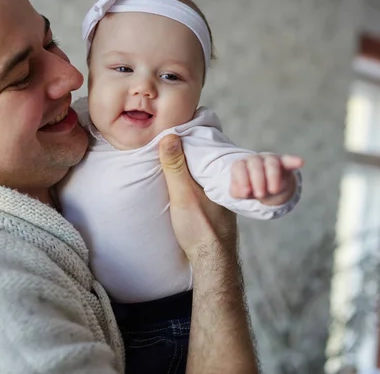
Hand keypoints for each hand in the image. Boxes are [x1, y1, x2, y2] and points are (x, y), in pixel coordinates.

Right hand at [159, 135, 259, 372]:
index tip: (174, 128)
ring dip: (191, 164)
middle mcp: (220, 183)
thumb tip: (170, 136)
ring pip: (204, 173)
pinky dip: (193, 178)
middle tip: (171, 138)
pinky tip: (183, 181)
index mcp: (216, 175)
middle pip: (204, 159)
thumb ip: (176, 167)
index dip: (190, 137)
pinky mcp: (212, 207)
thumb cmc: (200, 229)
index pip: (204, 147)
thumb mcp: (183, 194)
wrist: (212, 262)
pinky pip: (203, 184)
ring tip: (173, 156)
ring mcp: (217, 195)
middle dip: (190, 148)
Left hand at [230, 154, 302, 205]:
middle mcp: (255, 160)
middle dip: (258, 179)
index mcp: (241, 165)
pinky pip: (289, 160)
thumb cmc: (249, 189)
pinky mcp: (285, 163)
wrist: (265, 188)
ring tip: (273, 190)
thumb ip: (238, 192)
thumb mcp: (240, 193)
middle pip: (255, 164)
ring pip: (272, 163)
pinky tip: (300, 162)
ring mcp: (270, 160)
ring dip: (272, 176)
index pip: (239, 167)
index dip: (242, 179)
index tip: (246, 192)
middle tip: (260, 195)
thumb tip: (245, 191)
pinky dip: (294, 161)